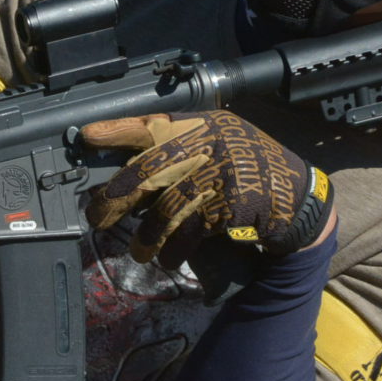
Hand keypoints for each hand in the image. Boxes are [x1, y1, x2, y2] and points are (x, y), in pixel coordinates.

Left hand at [81, 110, 332, 267]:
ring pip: (167, 207)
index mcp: (199, 126)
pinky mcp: (230, 204)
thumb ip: (180, 154)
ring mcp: (219, 174)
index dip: (117, 130)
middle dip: (116, 196)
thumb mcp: (217, 146)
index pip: (150, 123)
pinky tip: (169, 258)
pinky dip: (176, 248)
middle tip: (96, 217)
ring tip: (138, 253)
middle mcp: (207, 145)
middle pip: (149, 170)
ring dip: (147, 236)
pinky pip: (191, 230)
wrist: (294, 195)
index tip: (86, 136)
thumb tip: (127, 180)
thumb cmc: (246, 169)